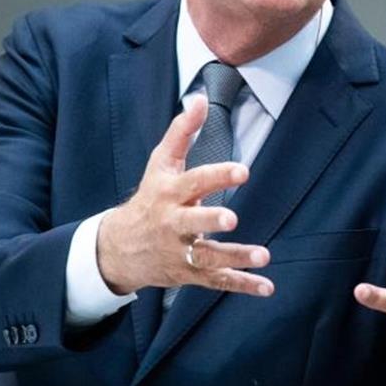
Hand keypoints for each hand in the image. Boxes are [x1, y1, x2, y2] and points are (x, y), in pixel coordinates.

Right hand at [96, 96, 273, 297]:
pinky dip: (243, 285)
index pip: (194, 181)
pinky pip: (218, 281)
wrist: (119, 247)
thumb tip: (200, 99)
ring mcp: (181, 251)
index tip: (242, 171)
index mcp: (169, 193)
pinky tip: (267, 287)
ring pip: (208, 257)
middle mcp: (174, 223)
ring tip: (262, 256)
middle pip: (192, 223)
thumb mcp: (160, 162)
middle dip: (210, 222)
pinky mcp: (190, 273)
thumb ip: (182, 131)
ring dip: (236, 258)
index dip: (218, 175)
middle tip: (231, 220)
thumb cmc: (149, 197)